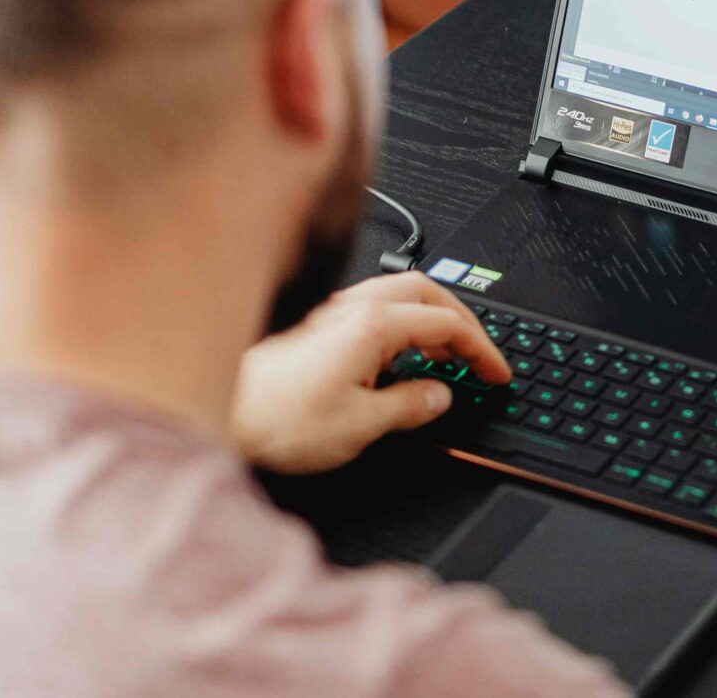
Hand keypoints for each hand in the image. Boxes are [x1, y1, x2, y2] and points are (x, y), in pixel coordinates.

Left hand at [230, 271, 509, 473]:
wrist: (220, 420)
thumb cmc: (276, 422)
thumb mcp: (360, 426)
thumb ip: (409, 405)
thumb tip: (437, 396)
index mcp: (371, 326)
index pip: (447, 323)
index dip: (481, 349)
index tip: (497, 372)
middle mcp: (351, 309)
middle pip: (426, 290)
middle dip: (461, 318)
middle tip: (479, 353)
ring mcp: (331, 314)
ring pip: (399, 294)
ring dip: (431, 317)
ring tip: (445, 354)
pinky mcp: (316, 328)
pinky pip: (374, 309)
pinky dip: (402, 325)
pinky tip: (398, 358)